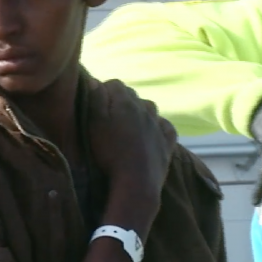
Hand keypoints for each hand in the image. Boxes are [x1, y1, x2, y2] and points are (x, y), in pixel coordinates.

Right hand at [87, 79, 177, 196]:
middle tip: (109, 115)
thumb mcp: (94, 125)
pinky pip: (165, 126)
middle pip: (132, 95)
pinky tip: (152, 131)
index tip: (96, 101)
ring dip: (139, 111)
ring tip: (129, 124)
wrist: (136, 182)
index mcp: (126, 102)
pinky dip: (158, 125)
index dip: (104, 90)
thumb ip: (95, 101)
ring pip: (150, 108)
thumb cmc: (109, 153)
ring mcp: (158, 125)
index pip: (114, 84)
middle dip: (120, 100)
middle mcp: (145, 108)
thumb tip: (94, 80)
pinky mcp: (168, 142)